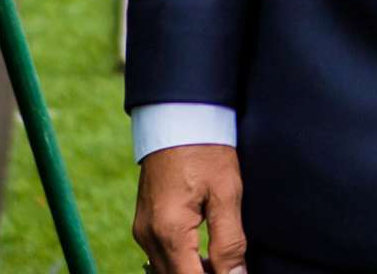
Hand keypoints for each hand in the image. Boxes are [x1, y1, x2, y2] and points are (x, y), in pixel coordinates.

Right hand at [133, 144, 245, 273]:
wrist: (178, 118)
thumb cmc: (206, 150)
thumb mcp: (227, 193)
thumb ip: (230, 242)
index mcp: (169, 231)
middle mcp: (148, 237)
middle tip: (233, 269)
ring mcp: (142, 231)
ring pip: (166, 272)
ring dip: (193, 273)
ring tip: (224, 265)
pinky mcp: (144, 225)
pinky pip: (161, 257)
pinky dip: (182, 263)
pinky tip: (206, 256)